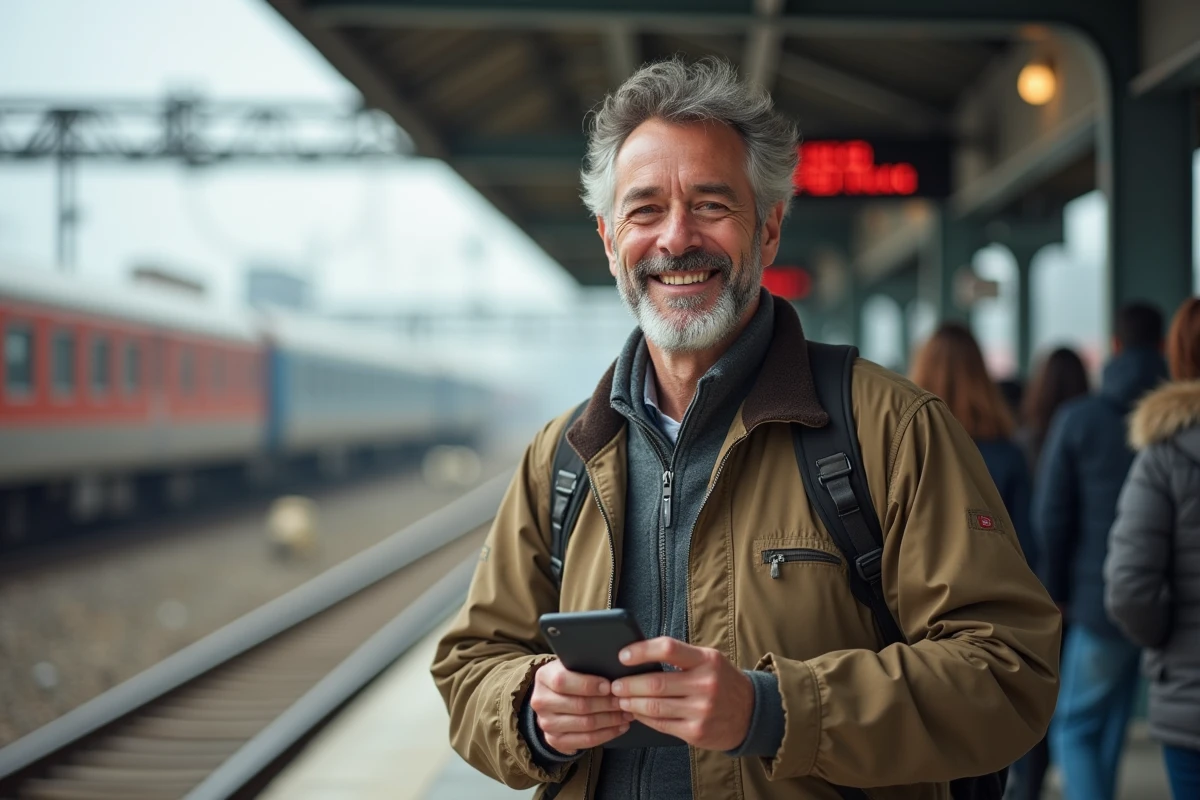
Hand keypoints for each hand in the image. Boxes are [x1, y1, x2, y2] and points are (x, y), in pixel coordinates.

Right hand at [529, 659, 633, 754]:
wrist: (554, 697)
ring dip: (610, 720)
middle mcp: (541, 702)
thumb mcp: (572, 664)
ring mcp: (546, 723)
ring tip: (627, 714)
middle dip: (607, 704)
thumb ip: (586, 665)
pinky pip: (585, 741)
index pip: (563, 682)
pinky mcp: (555, 740)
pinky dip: (607, 734)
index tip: (609, 686)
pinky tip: (619, 727)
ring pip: (585, 725)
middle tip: (625, 701)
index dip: (588, 684)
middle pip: (578, 705)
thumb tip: (614, 669)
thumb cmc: (571, 676)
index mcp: (543, 677)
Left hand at [610, 637, 752, 750]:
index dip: (641, 651)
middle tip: (613, 685)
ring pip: (654, 706)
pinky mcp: (696, 732)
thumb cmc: (722, 681)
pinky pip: (661, 724)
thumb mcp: (709, 660)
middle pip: (655, 683)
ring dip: (631, 703)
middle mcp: (705, 684)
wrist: (752, 713)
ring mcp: (701, 710)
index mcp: (706, 660)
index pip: (668, 649)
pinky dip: (643, 718)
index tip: (623, 656)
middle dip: (628, 684)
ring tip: (620, 699)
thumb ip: (681, 658)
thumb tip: (640, 658)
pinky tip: (635, 713)